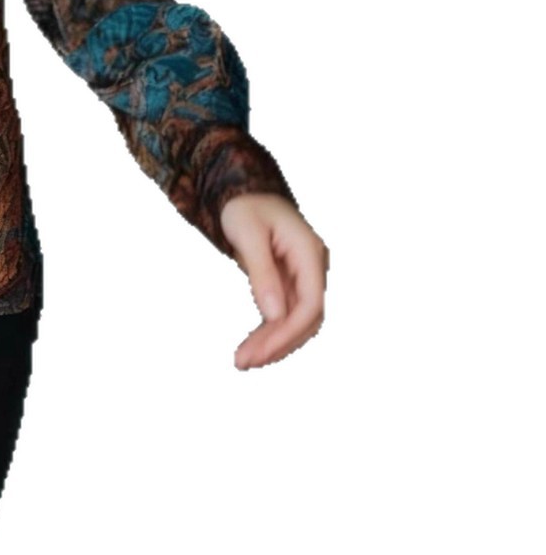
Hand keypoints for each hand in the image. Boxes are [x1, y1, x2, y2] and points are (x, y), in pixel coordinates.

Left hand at [220, 192, 327, 369]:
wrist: (242, 192)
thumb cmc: (244, 206)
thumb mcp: (248, 234)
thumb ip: (262, 273)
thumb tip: (274, 316)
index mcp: (310, 254)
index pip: (310, 306)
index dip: (287, 333)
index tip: (260, 352)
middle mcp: (312, 268)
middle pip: (306, 319)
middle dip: (278, 344)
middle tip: (244, 362)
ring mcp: (302, 277)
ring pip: (296, 321)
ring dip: (273, 342)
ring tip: (243, 360)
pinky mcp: (289, 284)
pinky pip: (284, 314)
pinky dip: (269, 331)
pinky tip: (252, 346)